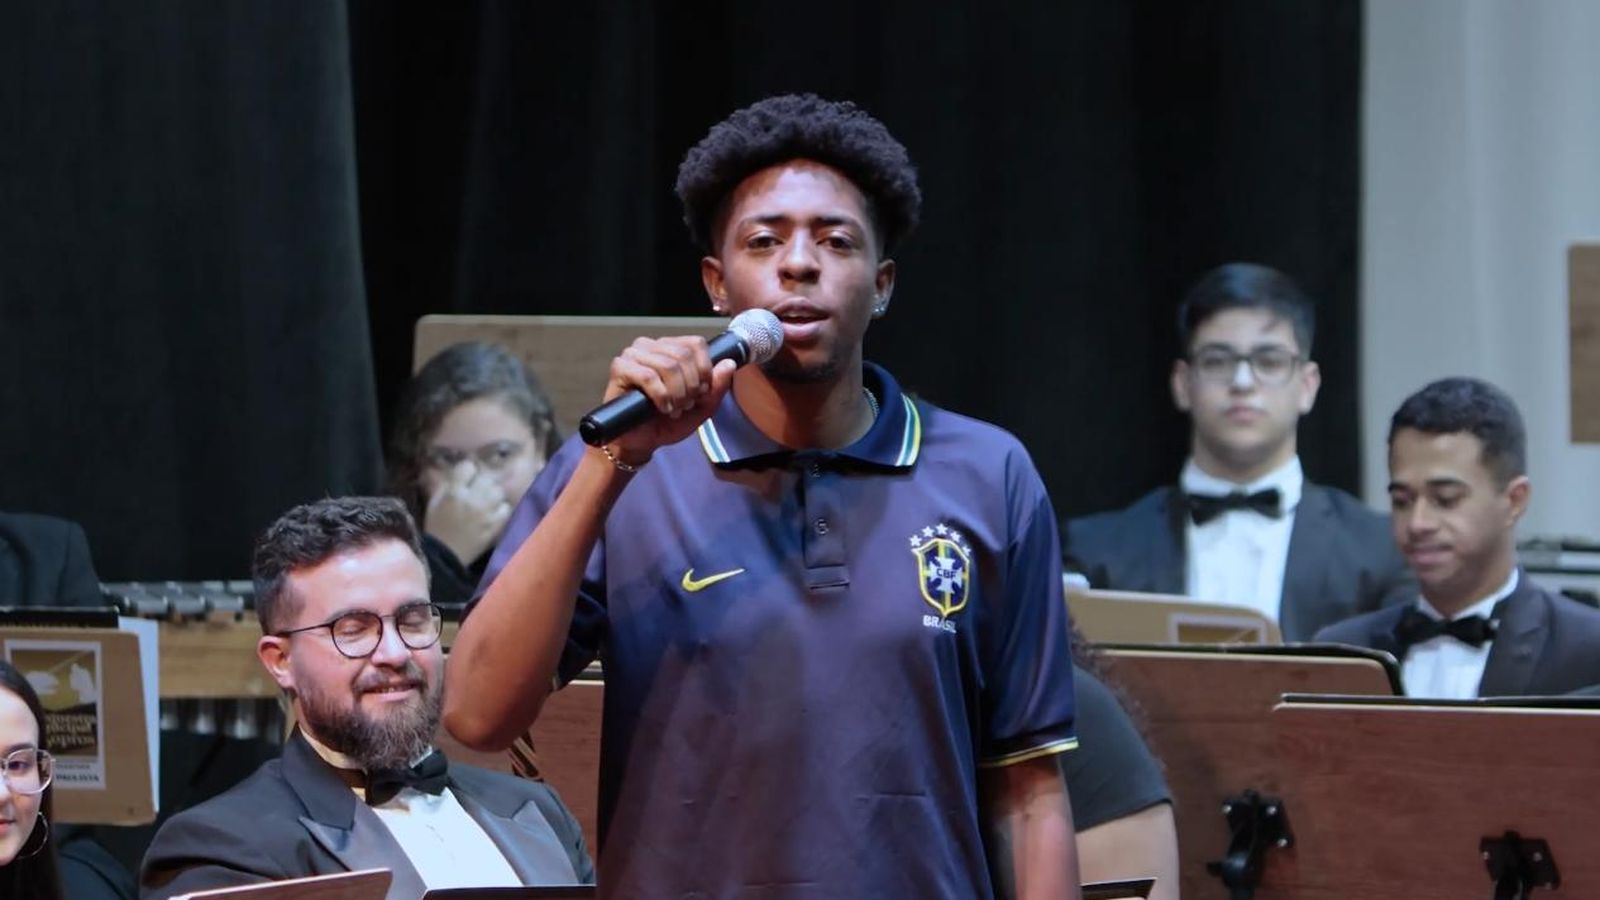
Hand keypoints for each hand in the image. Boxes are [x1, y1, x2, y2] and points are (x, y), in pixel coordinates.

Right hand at [424, 462, 511, 564]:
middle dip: (482, 482)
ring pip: (498, 491)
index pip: (468, 467)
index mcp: (454, 492)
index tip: (467, 476)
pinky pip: (506, 508)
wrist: (444, 556)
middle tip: (478, 490)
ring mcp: (486, 512)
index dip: (468, 471)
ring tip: (488, 501)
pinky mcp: (496, 525)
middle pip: (486, 477)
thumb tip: (459, 472)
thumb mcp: (434, 503)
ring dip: (493, 494)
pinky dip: (501, 509)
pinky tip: (494, 513)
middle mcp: (472, 499)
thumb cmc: (436, 528)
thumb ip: (446, 485)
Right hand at [600, 335, 737, 465]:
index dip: (704, 369)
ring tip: (674, 409)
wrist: (640, 442)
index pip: (695, 343)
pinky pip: (647, 376)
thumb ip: (716, 387)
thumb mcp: (701, 408)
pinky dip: (661, 396)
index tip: (701, 392)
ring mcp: (633, 354)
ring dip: (676, 393)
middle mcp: (651, 346)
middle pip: (683, 355)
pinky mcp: (620, 368)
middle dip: (690, 385)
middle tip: (686, 405)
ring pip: (667, 365)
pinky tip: (662, 408)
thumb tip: (729, 363)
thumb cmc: (667, 422)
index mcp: (671, 348)